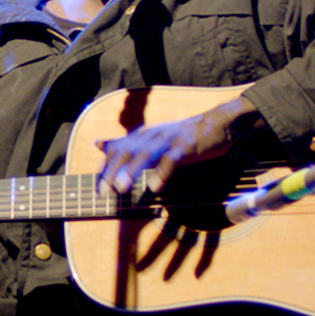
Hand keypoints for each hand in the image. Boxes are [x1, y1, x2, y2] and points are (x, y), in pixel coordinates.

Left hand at [96, 96, 255, 198]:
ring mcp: (169, 139)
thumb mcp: (150, 139)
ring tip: (122, 187)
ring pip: (146, 153)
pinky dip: (162, 172)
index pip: (118, 149)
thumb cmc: (181, 136)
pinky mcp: (186, 146)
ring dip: (132, 170)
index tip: (99, 189)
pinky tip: (155, 186)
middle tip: (104, 192)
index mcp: (143, 135)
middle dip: (113, 172)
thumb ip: (126, 143)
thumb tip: (98, 143)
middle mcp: (152, 135)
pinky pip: (172, 159)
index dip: (106, 168)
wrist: (216, 124)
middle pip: (127, 151)